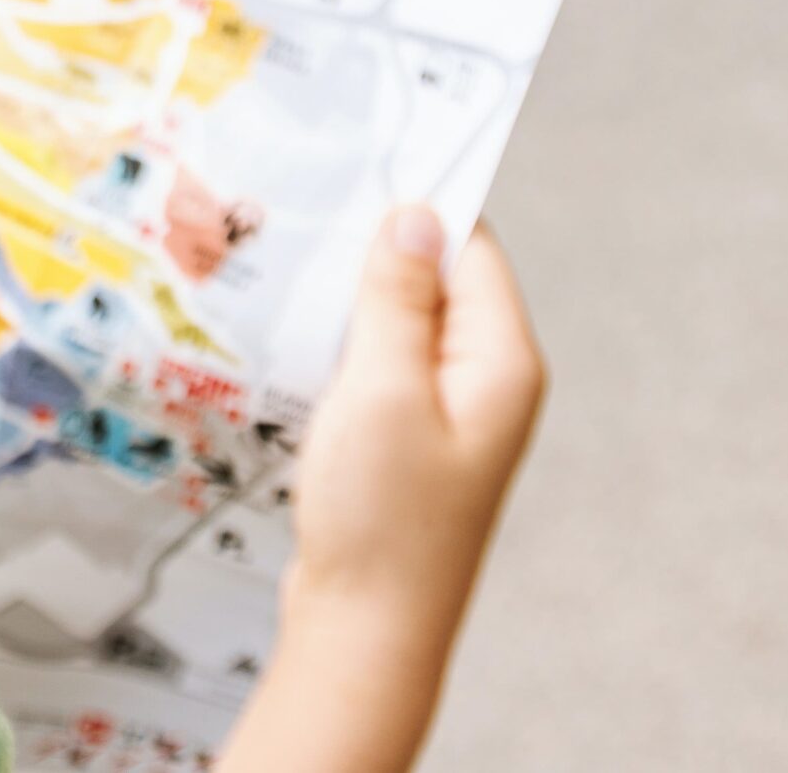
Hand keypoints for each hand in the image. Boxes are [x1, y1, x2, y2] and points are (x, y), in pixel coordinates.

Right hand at [220, 207, 543, 772]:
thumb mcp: (383, 389)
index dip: (417, 200)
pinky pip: (379, 366)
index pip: (469, 246)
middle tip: (303, 204)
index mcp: (501, 360)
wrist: (365, 633)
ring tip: (286, 261)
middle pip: (436, 279)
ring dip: (351, 297)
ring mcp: (447, 416)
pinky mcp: (407, 443)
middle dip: (374, 245)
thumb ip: (399, 298)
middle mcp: (486, 382)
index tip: (357, 156)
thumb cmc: (382, 517)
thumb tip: (416, 215)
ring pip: (400, 322)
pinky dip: (341, 344)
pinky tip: (292, 335)